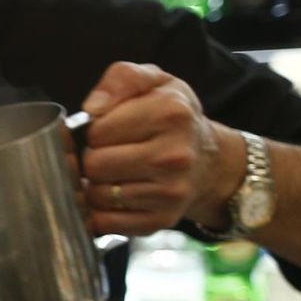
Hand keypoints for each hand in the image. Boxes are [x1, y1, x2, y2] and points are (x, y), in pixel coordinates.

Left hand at [79, 62, 245, 235]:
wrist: (208, 158)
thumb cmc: (173, 118)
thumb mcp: (154, 80)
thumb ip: (121, 78)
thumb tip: (92, 107)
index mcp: (170, 113)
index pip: (97, 131)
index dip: (95, 131)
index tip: (109, 130)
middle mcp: (174, 155)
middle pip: (94, 165)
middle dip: (93, 158)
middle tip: (109, 153)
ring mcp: (169, 192)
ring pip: (96, 195)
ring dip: (96, 185)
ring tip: (115, 173)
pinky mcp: (160, 220)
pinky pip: (105, 223)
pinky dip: (101, 211)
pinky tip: (116, 196)